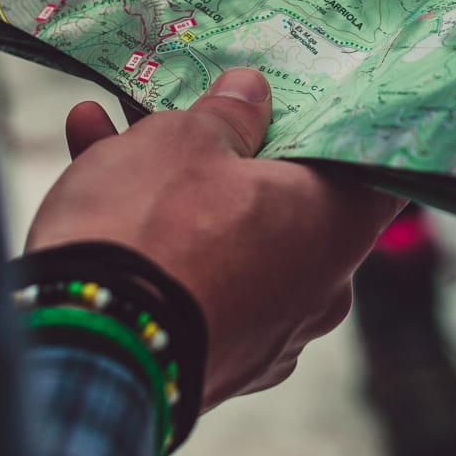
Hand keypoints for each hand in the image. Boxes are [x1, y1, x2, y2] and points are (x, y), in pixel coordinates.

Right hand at [26, 69, 402, 406]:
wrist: (82, 351)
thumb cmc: (156, 229)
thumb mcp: (187, 141)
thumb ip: (228, 114)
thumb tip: (251, 95)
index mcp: (336, 229)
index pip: (372, 171)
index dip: (343, 129)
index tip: (316, 97)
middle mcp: (316, 292)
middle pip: (280, 198)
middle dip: (228, 150)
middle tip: (190, 107)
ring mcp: (260, 336)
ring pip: (222, 235)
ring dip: (168, 183)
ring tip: (108, 124)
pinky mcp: (202, 360)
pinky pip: (188, 279)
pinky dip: (151, 235)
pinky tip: (87, 174)